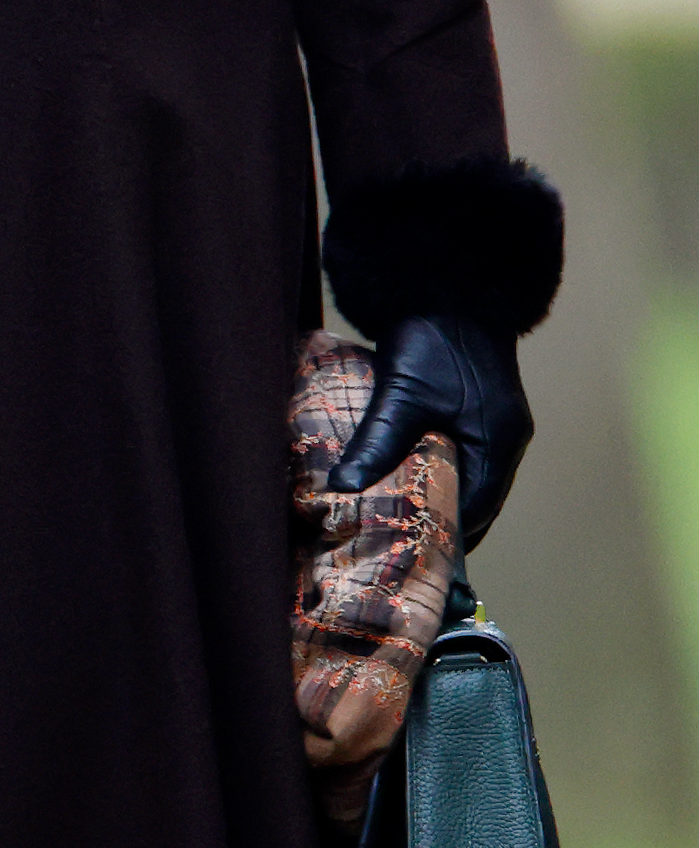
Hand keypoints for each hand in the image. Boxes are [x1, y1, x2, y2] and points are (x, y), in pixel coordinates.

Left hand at [329, 310, 534, 544]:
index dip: (446, 537)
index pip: (476, 509)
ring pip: (469, 479)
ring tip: (402, 526)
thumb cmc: (431, 341)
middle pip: (476, 499)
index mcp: (497, 444)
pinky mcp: (479, 411)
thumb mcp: (401, 395)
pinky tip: (408, 482)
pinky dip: (440, 474)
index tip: (413, 559)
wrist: (448, 288)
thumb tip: (343, 489)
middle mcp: (504, 440)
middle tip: (403, 551)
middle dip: (442, 525)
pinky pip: (464, 458)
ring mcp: (495, 425)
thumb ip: (377, 442)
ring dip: (440, 499)